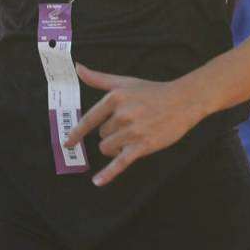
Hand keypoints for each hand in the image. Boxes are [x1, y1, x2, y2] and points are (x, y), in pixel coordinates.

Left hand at [65, 64, 198, 186]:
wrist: (182, 101)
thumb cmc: (152, 91)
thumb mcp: (124, 82)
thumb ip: (98, 78)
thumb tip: (78, 68)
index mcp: (114, 98)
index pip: (89, 119)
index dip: (76, 132)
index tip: (67, 142)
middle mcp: (121, 115)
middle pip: (101, 134)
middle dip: (111, 133)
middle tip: (129, 123)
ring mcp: (132, 132)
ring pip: (107, 147)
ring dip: (115, 146)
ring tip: (132, 134)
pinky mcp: (142, 146)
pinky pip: (120, 163)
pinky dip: (108, 174)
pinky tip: (97, 181)